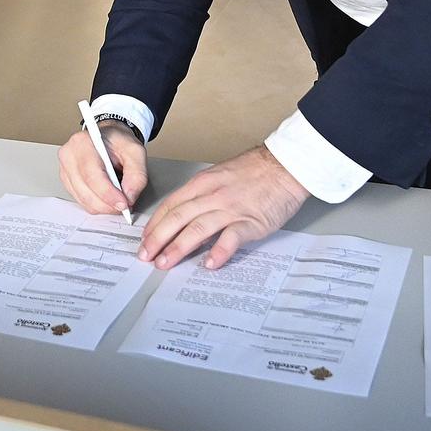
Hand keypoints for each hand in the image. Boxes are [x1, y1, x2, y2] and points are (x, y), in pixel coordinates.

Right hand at [58, 122, 147, 217]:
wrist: (107, 138)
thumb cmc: (117, 141)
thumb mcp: (135, 151)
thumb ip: (137, 174)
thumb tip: (129, 196)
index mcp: (83, 143)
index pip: (92, 175)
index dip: (108, 194)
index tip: (123, 203)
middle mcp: (69, 156)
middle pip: (86, 192)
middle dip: (108, 204)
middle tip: (125, 204)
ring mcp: (65, 169)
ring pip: (84, 200)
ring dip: (103, 205)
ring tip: (117, 197)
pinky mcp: (66, 181)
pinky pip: (81, 201)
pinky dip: (97, 204)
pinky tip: (106, 195)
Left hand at [138, 146, 309, 271]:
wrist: (286, 166)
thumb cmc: (254, 171)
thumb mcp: (220, 176)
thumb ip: (202, 195)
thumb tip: (184, 216)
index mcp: (202, 183)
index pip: (170, 205)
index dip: (154, 224)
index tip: (145, 240)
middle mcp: (212, 196)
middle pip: (177, 218)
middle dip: (158, 239)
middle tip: (145, 257)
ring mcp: (231, 209)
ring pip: (197, 229)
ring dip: (178, 248)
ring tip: (165, 263)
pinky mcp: (251, 221)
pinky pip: (231, 238)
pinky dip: (219, 251)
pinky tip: (209, 264)